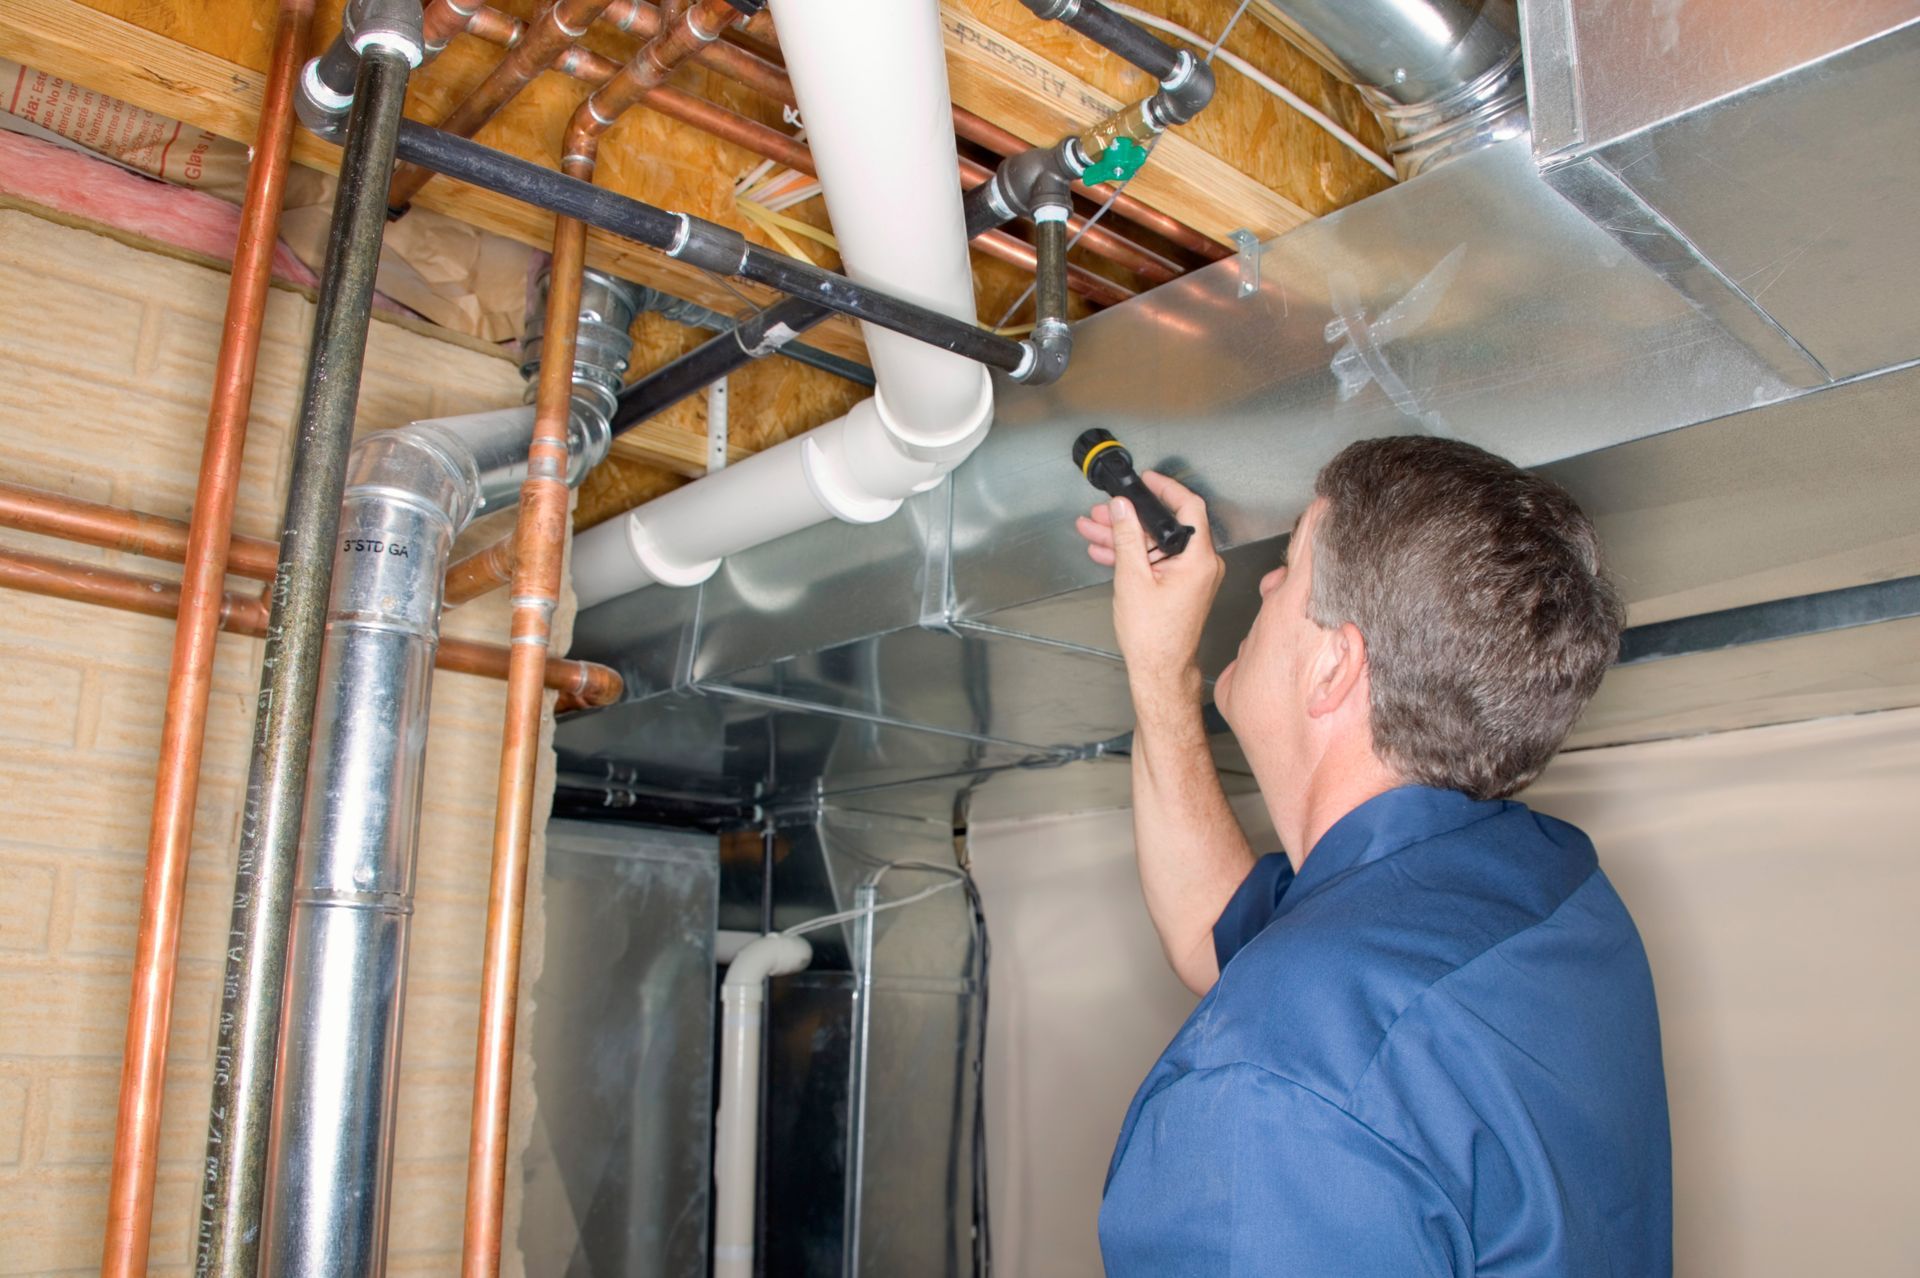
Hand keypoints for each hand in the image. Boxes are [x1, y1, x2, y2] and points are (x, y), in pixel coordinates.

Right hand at [1074, 471, 1223, 706]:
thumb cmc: (1154, 636)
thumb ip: (1127, 537)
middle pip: (1166, 525)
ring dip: (1124, 536)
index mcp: (1198, 559)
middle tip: (1104, 510)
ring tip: (1094, 528)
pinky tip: (1105, 550)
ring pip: (1155, 543)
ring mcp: (1192, 576)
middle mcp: (1201, 565)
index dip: (1166, 488)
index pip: (1189, 506)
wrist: (1159, 670)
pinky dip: (1132, 555)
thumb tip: (1123, 508)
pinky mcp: (1181, 586)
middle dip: (1130, 517)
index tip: (1146, 480)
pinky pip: (1156, 560)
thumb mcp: (1132, 578)